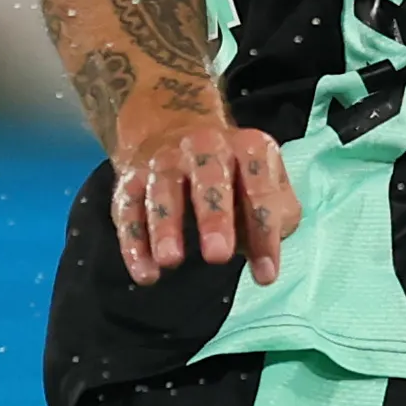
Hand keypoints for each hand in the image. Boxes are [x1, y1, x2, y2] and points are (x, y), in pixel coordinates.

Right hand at [107, 103, 299, 286]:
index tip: (266, 275)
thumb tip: (266, 263)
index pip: (260, 188)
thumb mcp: (265, 184)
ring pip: (162, 192)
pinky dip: (134, 243)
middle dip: (214, 217)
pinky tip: (146, 273)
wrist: (172, 130)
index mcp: (248, 147)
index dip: (264, 232)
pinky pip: (129, 211)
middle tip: (218, 255)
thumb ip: (276, 220)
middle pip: (210, 178)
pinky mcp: (130, 181)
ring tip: (171, 261)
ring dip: (165, 227)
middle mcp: (205, 146)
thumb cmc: (232, 175)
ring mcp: (164, 162)